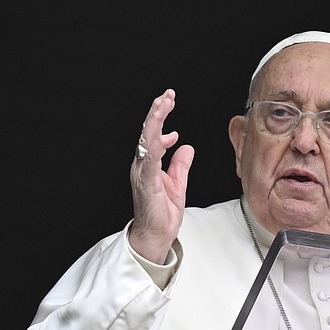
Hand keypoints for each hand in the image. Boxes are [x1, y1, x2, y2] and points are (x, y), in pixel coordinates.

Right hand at [127, 89, 195, 263]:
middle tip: (167, 95)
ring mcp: (143, 173)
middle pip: (147, 132)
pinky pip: (150, 161)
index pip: (153, 134)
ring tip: (164, 104)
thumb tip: (187, 146)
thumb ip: (180, 164)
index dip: (160, 116)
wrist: (156, 235)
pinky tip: (164, 135)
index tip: (170, 101)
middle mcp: (143, 165)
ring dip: (155, 121)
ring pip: (146, 140)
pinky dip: (156, 146)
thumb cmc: (162, 213)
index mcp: (149, 163)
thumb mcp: (178, 183)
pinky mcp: (147, 183)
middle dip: (157, 111)